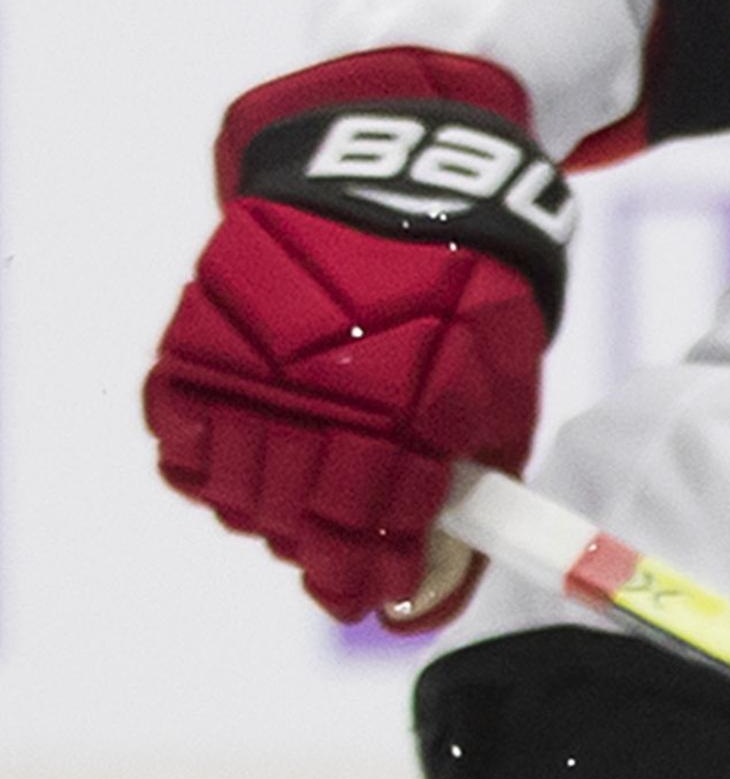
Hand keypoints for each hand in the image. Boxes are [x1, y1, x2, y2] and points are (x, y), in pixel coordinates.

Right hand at [145, 54, 574, 625]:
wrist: (391, 177)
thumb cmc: (467, 292)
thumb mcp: (502, 386)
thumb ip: (473, 487)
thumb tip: (431, 591)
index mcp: (408, 407)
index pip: (373, 532)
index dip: (370, 581)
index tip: (372, 601)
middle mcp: (317, 392)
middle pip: (294, 525)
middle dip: (319, 559)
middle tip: (336, 563)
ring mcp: (246, 367)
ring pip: (233, 493)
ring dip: (264, 520)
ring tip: (295, 509)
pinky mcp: (194, 341)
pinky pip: (178, 440)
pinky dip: (204, 468)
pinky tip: (241, 464)